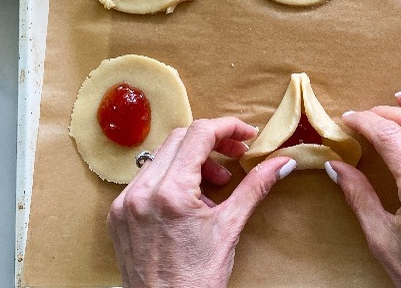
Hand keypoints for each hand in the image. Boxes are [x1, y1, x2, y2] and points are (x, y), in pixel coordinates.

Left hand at [107, 118, 295, 287]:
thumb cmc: (197, 280)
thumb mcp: (230, 228)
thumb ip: (255, 187)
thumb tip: (282, 163)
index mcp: (171, 192)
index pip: (199, 134)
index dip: (228, 128)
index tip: (246, 135)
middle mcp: (142, 192)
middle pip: (179, 139)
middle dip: (212, 142)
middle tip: (236, 155)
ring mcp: (126, 203)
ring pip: (161, 157)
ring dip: (192, 160)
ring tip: (216, 183)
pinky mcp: (118, 214)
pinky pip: (146, 179)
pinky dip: (171, 178)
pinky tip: (190, 201)